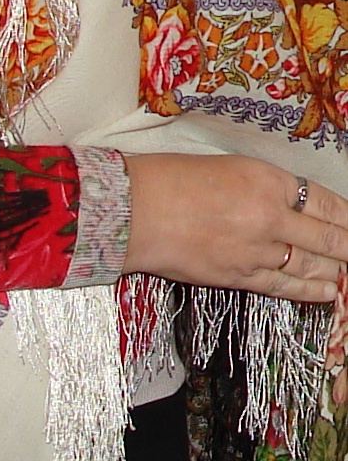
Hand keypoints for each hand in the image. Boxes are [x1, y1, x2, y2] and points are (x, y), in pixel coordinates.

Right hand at [122, 153, 347, 301]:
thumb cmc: (171, 180)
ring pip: (311, 265)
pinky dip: (310, 290)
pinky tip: (326, 291)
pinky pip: (284, 286)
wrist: (135, 210)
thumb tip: (292, 207)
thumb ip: (266, 188)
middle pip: (327, 237)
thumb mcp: (230, 168)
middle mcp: (269, 216)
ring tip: (347, 273)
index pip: (325, 202)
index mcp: (267, 181)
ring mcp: (256, 250)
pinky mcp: (238, 276)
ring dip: (335, 271)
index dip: (347, 218)